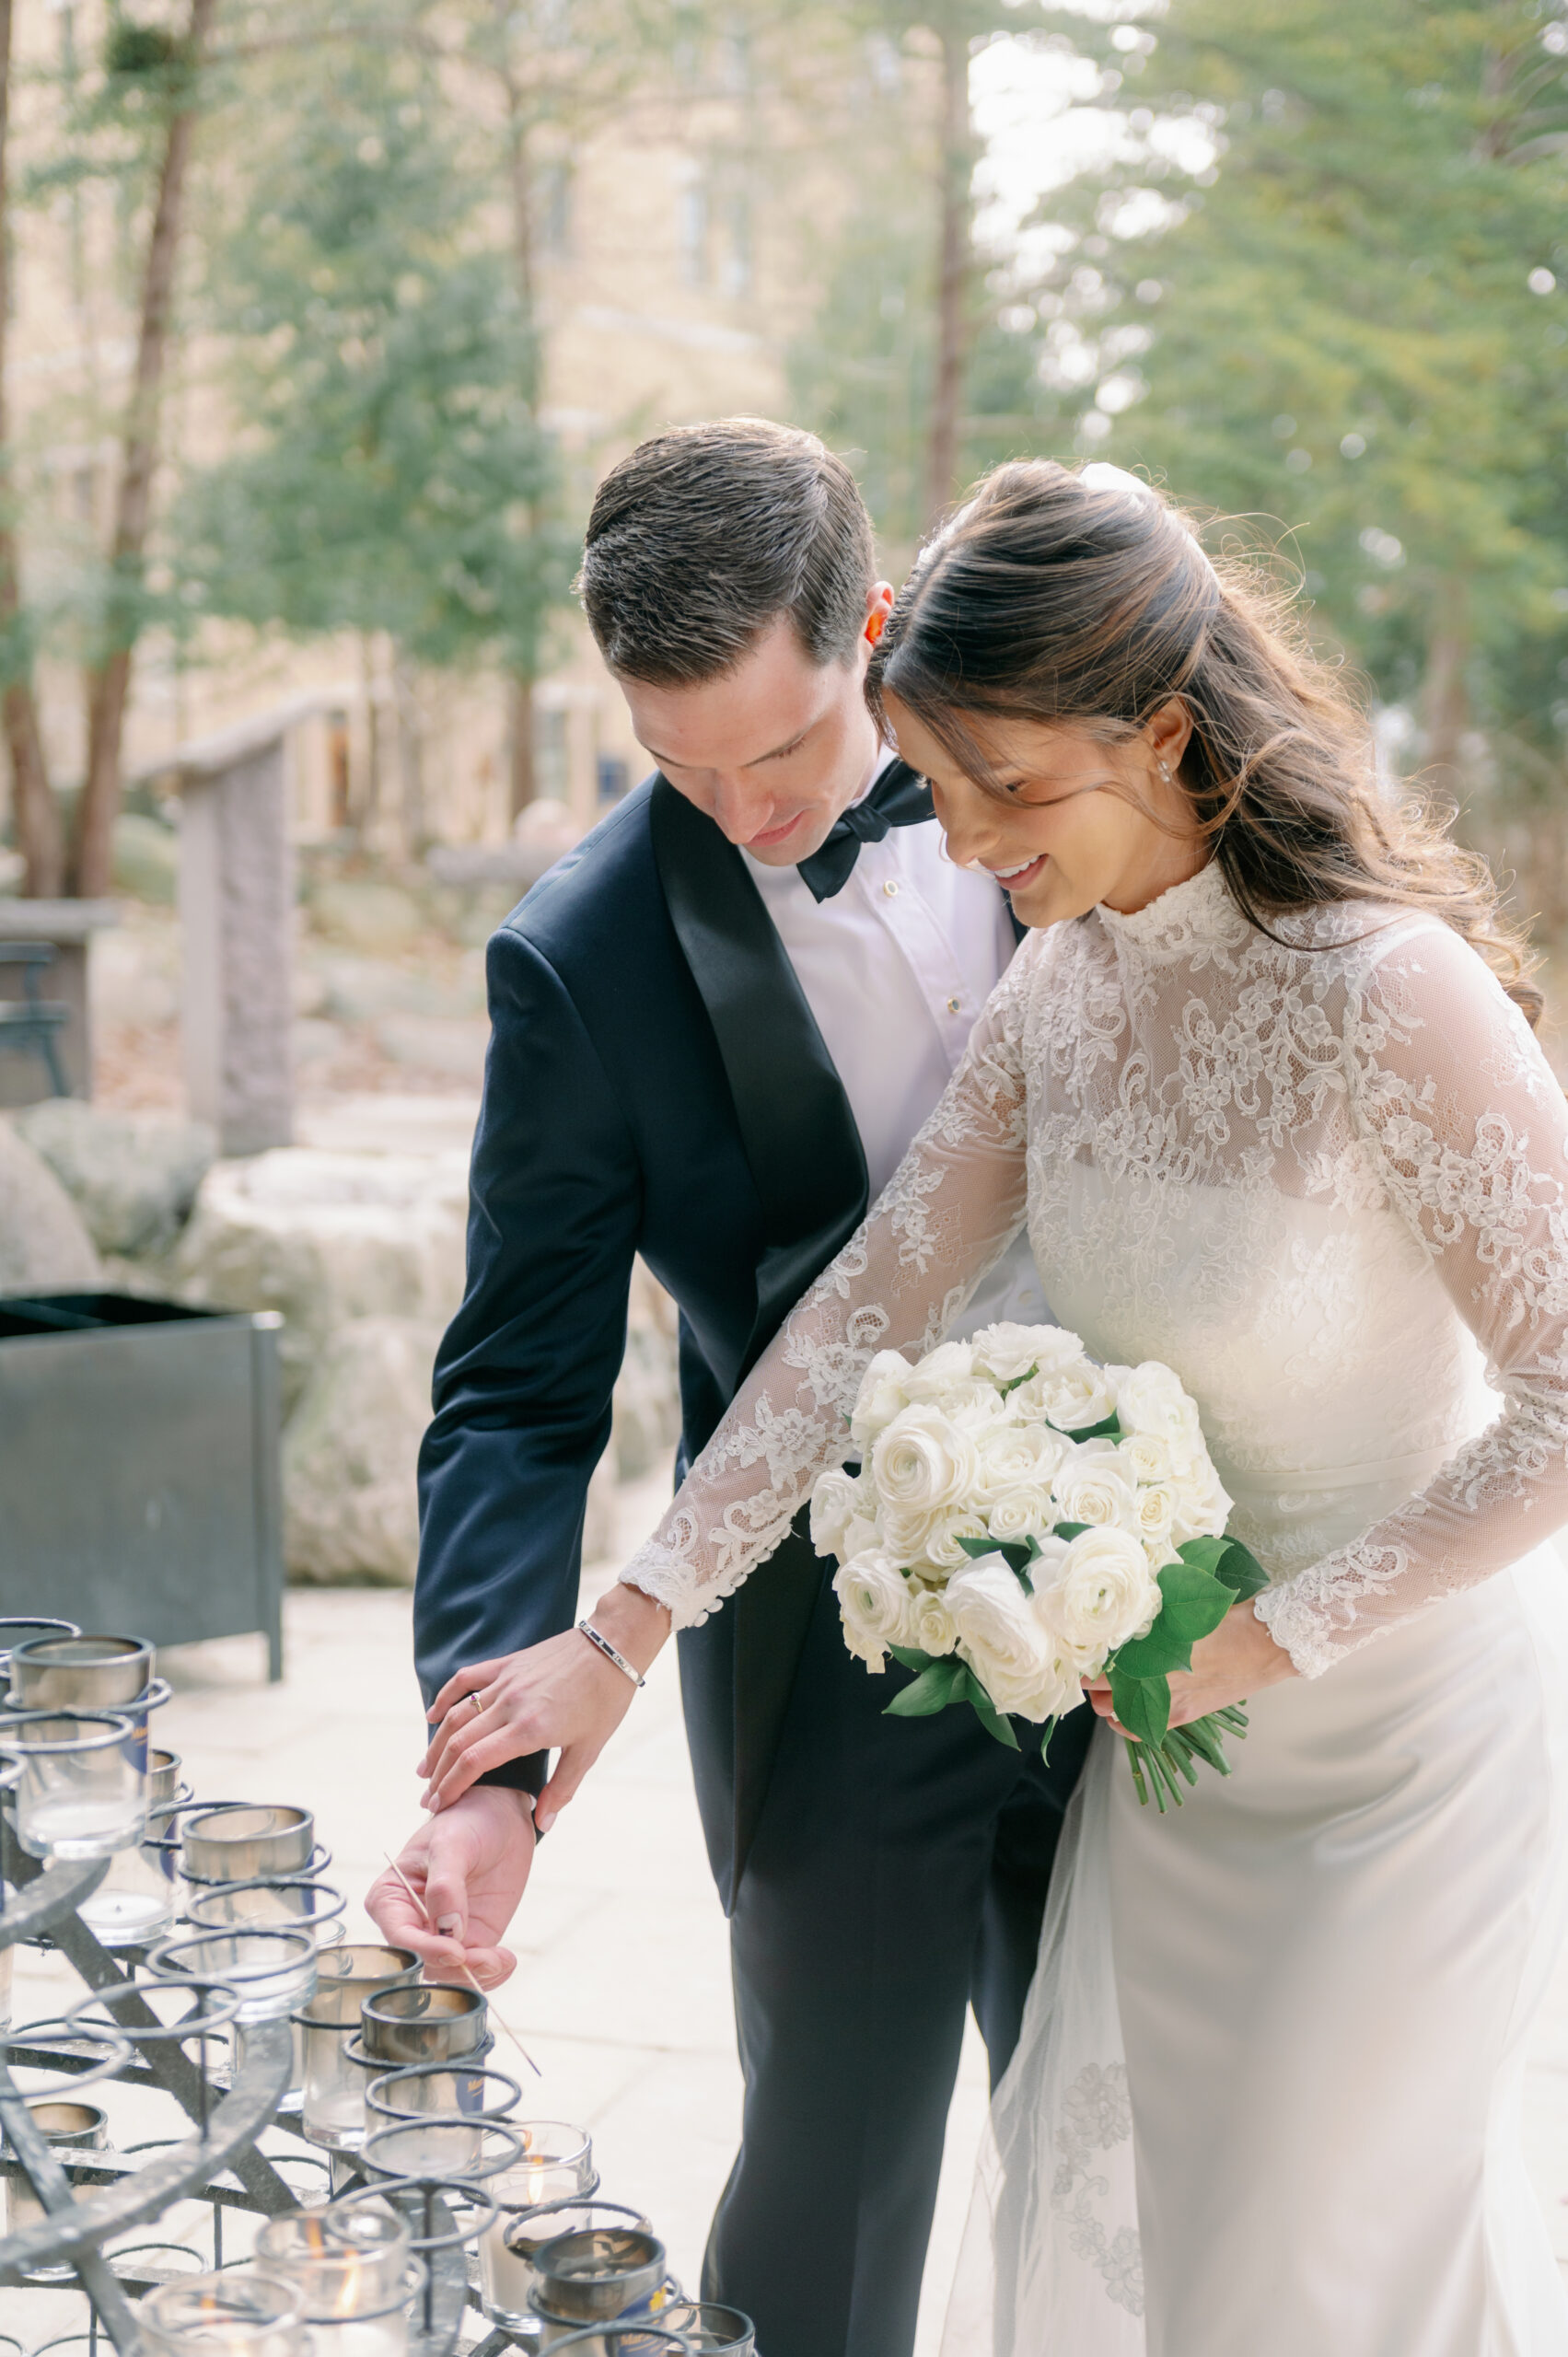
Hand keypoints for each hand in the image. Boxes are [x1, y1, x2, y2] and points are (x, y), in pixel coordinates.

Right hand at [365, 1785, 535, 1988]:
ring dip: (475, 1974)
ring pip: (449, 1973)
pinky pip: (473, 1969)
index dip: (425, 1950)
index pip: (399, 1937)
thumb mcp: (452, 1844)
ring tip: (500, 1958)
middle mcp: (412, 1922)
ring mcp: (441, 1934)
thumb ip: (445, 1886)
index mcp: (391, 1898)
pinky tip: (506, 1960)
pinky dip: (491, 1973)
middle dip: (454, 1967)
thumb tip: (446, 1929)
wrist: (500, 1815)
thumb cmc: (465, 1820)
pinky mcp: (470, 1939)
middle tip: (487, 1958)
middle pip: (423, 1962)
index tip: (456, 1951)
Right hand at [419, 1585, 671, 1825]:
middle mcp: (510, 1703)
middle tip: (428, 1799)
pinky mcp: (506, 1663)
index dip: (452, 1787)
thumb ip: (563, 1788)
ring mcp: (505, 1681)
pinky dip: (445, 1698)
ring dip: (436, 1744)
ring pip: (458, 1714)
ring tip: (424, 1770)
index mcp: (530, 1728)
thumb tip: (543, 1825)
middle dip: (438, 1775)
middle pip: (459, 1742)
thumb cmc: (605, 1700)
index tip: (439, 1807)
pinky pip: (466, 1680)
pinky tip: (432, 1716)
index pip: (475, 1762)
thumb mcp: (589, 1750)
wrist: (611, 1647)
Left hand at [1086, 1599, 1295, 1734]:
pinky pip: (1141, 1728)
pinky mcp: (1183, 1715)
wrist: (1265, 1646)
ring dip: (1104, 1699)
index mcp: (1153, 1646)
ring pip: (1116, 1707)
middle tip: (1086, 1667)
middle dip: (1090, 1677)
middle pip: (1102, 1685)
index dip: (1086, 1655)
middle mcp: (1157, 1676)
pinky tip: (1117, 1715)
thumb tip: (1118, 1618)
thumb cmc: (1226, 1618)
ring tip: (1101, 1688)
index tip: (1080, 1648)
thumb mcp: (1181, 1609)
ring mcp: (1170, 1700)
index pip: (1102, 1658)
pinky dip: (1124, 1723)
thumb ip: (1148, 1619)